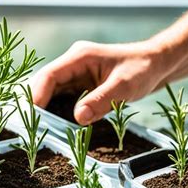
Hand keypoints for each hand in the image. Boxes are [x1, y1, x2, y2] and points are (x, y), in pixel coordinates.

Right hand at [31, 40, 169, 124]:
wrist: (155, 64)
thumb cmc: (142, 70)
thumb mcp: (124, 87)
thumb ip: (101, 101)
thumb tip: (79, 118)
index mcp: (79, 57)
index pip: (49, 76)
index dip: (37, 96)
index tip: (33, 117)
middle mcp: (73, 64)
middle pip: (45, 84)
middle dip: (37, 105)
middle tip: (32, 129)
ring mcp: (75, 74)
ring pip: (51, 92)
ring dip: (46, 109)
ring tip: (40, 130)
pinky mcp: (80, 84)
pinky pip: (62, 98)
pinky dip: (57, 111)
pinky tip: (55, 125)